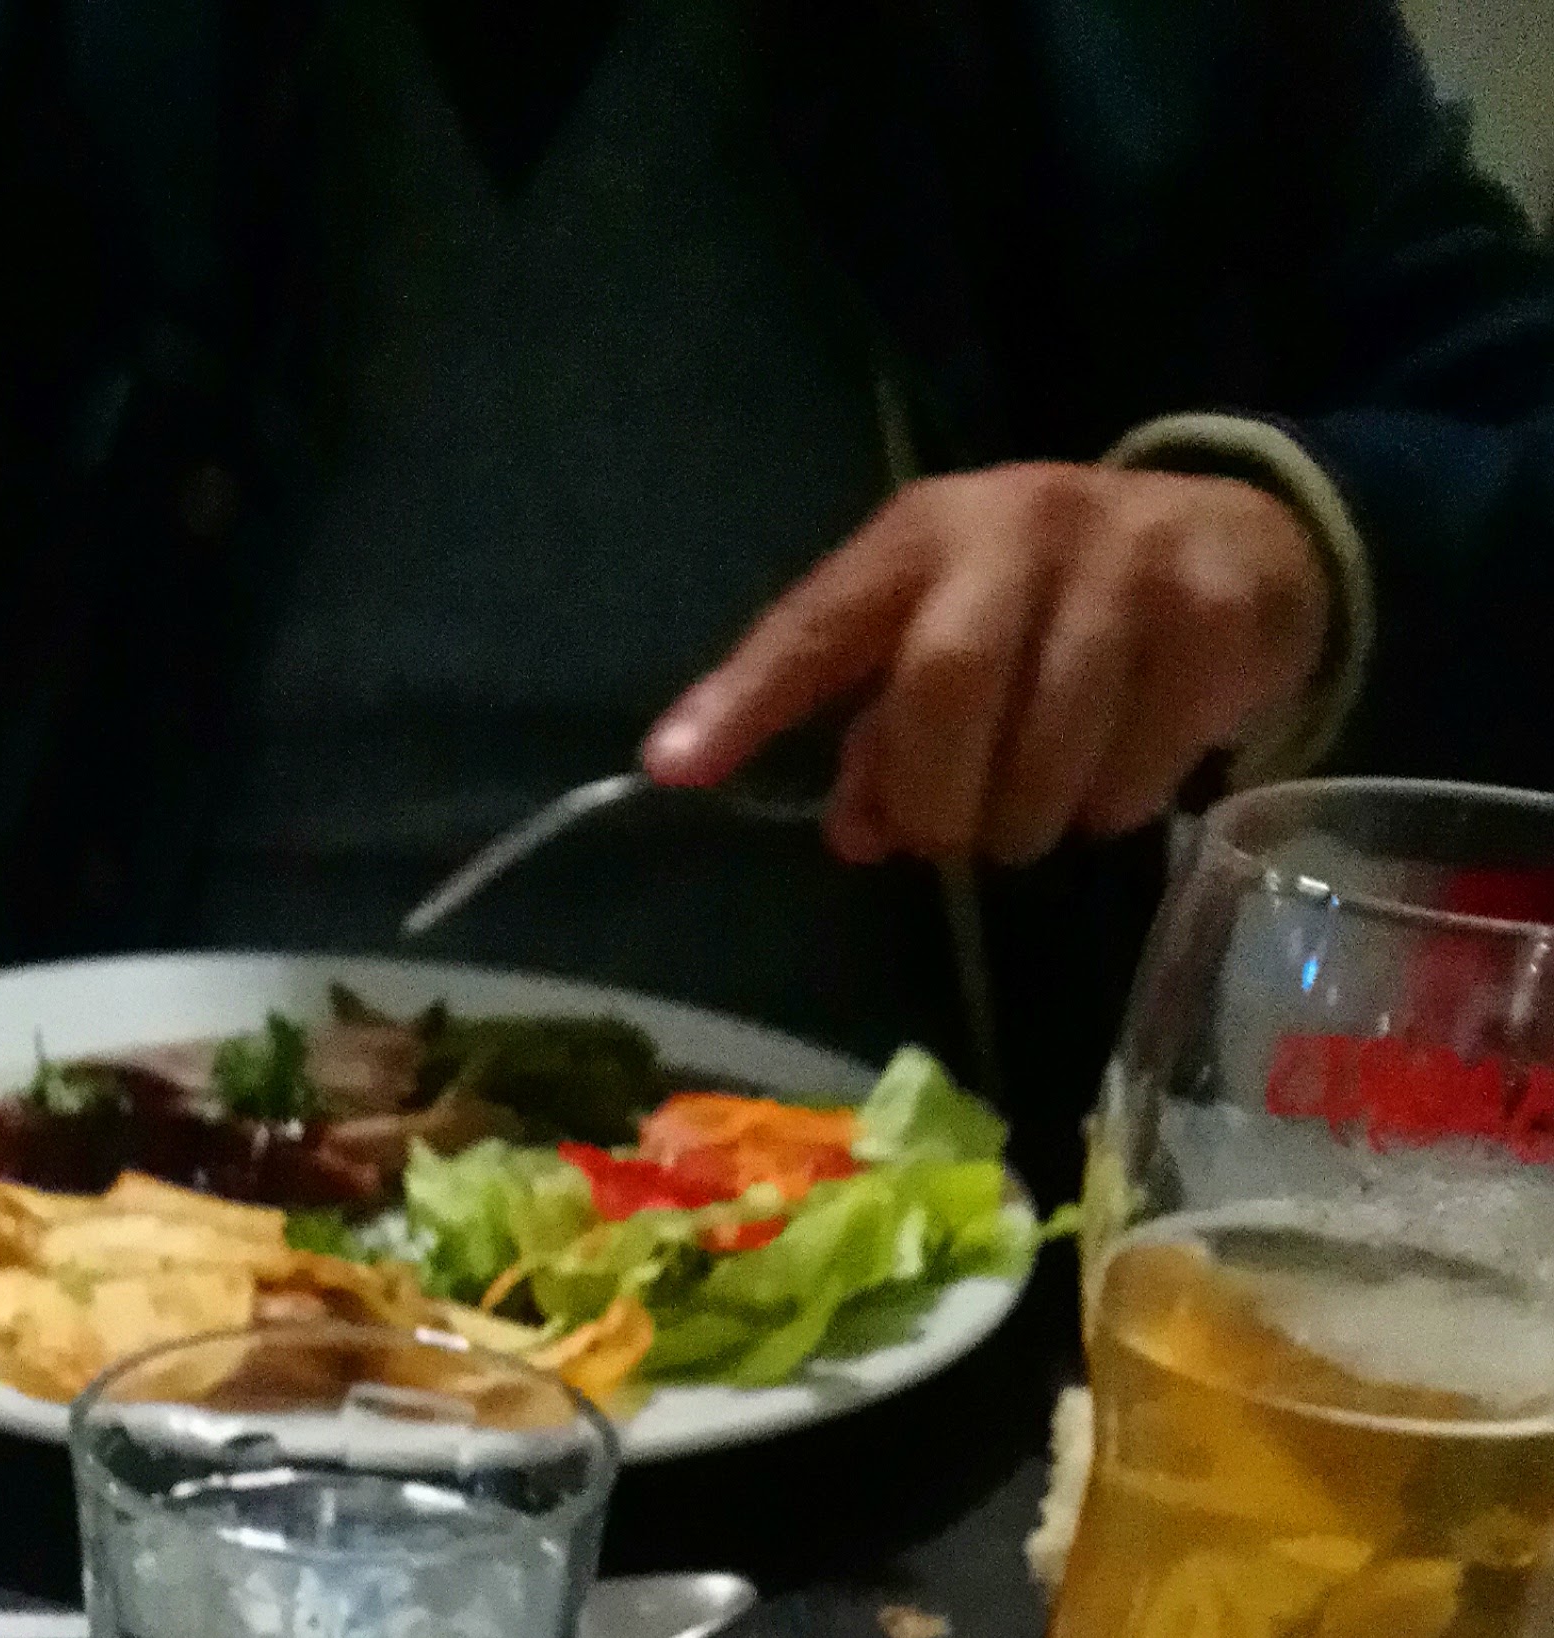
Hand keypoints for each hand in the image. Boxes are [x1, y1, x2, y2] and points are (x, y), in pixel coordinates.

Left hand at [643, 464, 1331, 866]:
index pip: (820, 619)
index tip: (674, 766)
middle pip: (945, 682)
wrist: (1238, 542)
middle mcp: (1020, 526)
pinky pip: (1138, 770)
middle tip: (946, 835)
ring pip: (1048, 750)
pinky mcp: (1213, 618)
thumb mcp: (953, 638)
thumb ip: (881, 730)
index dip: (746, 695)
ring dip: (1027, 819)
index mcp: (927, 535)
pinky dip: (1113, 807)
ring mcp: (1127, 564)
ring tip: (1036, 807)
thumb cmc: (1053, 607)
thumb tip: (855, 829)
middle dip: (937, 795)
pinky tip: (1117, 773)